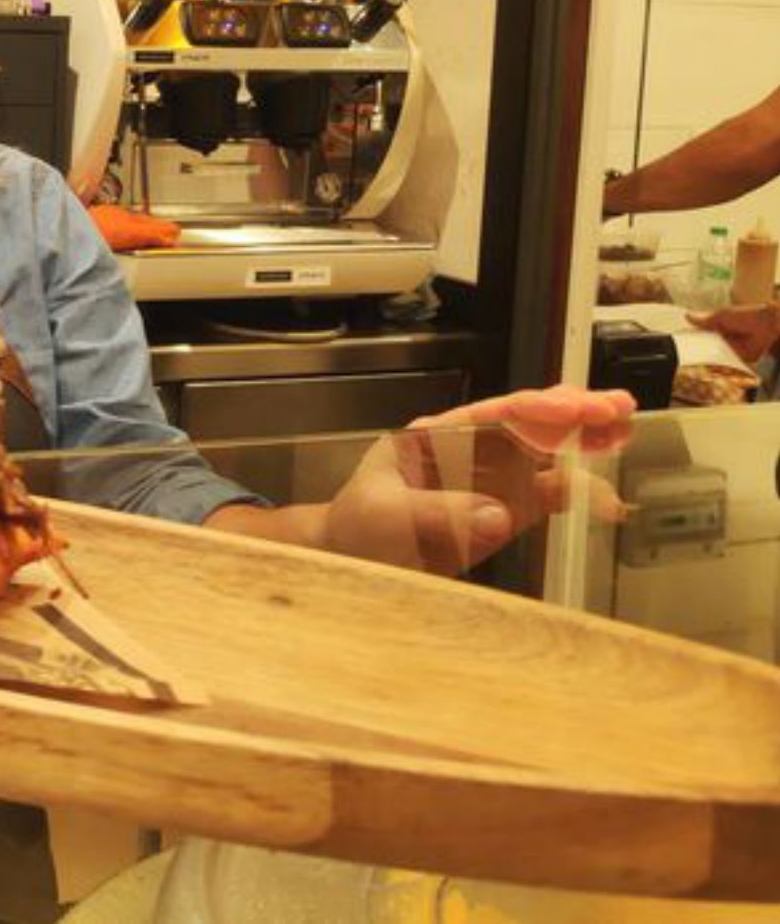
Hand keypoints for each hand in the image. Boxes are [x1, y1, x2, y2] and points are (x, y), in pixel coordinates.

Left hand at [323, 385, 634, 573]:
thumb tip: (498, 514)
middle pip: (526, 427)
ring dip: (583, 444)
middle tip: (618, 407)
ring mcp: (488, 484)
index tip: (574, 407)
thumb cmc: (356, 528)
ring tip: (625, 430)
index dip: (536, 409)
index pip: (492, 416)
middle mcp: (468, 453)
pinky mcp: (500, 517)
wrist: (348, 565)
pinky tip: (606, 496)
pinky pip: (543, 501)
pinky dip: (576, 496)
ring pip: (544, 457)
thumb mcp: (383, 516)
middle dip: (572, 414)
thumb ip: (435, 513)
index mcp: (436, 437)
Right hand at [689, 303, 779, 363]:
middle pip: (706, 347)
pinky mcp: (737, 359)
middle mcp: (722, 340)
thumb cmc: (745, 316)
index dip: (691, 338)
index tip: (679, 342)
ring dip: (706, 360)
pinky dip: (719, 367)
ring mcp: (729, 350)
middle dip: (696, 351)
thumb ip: (705, 320)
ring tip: (692, 365)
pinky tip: (708, 369)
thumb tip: (686, 316)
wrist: (766, 325)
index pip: (701, 335)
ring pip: (714, 357)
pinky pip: (726, 365)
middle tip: (683, 356)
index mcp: (717, 328)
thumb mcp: (721, 316)